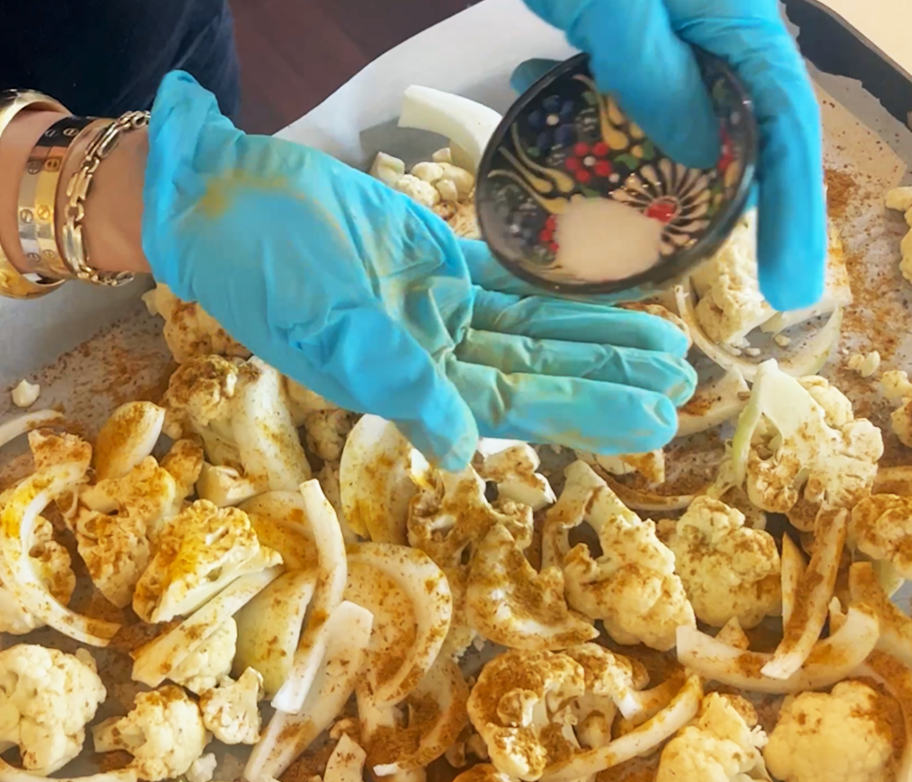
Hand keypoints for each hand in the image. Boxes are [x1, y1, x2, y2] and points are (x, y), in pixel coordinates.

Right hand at [142, 72, 694, 468]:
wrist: (228, 199)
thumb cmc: (264, 270)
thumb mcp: (329, 328)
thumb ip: (399, 384)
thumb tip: (460, 451)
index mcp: (405, 386)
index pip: (510, 407)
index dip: (583, 412)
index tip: (650, 422)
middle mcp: (429, 357)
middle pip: (535, 373)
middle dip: (606, 379)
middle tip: (682, 388)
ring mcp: (436, 311)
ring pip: (531, 330)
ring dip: (595, 338)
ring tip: (668, 348)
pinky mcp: (437, 263)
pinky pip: (510, 283)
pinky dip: (556, 293)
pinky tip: (607, 298)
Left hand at [521, 0, 824, 313]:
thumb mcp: (624, 6)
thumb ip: (657, 77)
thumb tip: (697, 161)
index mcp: (741, 25)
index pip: (788, 132)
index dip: (793, 216)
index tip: (790, 291)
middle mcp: (714, 32)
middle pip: (733, 136)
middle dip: (714, 202)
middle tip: (695, 266)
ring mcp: (665, 25)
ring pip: (664, 117)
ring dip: (633, 167)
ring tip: (614, 224)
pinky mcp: (614, 17)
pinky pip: (609, 82)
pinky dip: (579, 112)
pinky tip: (537, 124)